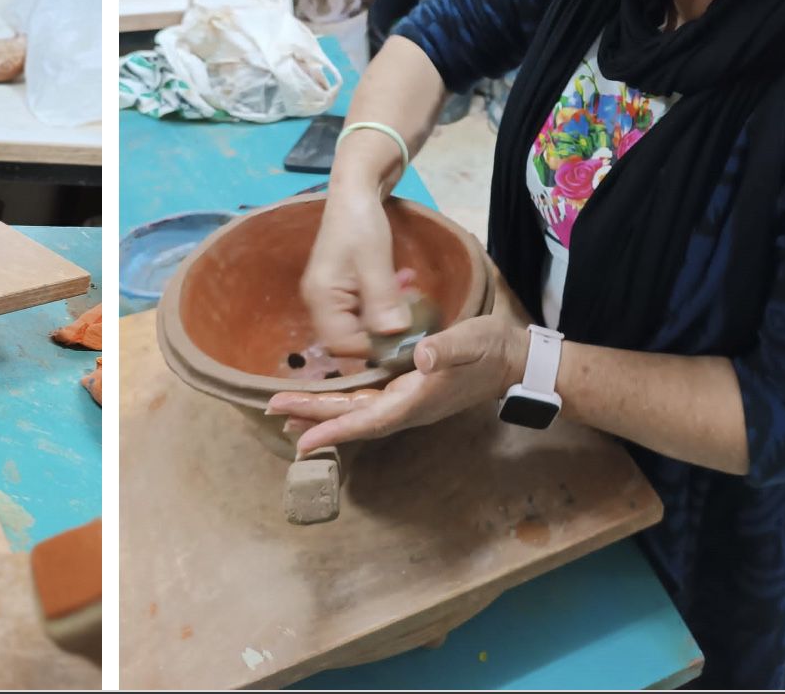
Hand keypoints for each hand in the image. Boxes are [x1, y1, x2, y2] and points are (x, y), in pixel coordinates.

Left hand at [267, 310, 528, 455]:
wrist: (512, 359)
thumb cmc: (490, 349)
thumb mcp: (471, 342)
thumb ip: (446, 349)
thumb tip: (422, 356)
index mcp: (417, 400)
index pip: (368, 421)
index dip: (335, 431)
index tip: (303, 442)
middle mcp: (406, 408)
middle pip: (352, 418)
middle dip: (313, 416)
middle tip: (272, 410)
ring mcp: (405, 402)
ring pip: (355, 412)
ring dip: (321, 412)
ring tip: (285, 413)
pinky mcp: (405, 391)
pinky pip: (365, 403)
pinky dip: (340, 404)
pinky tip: (322, 402)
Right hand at [300, 188, 420, 347]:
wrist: (356, 189)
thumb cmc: (361, 222)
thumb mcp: (375, 261)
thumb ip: (383, 302)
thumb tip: (396, 338)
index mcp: (321, 297)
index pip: (341, 344)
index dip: (373, 347)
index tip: (405, 337)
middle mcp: (319, 301)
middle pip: (350, 336)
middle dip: (384, 331)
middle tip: (414, 314)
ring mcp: (331, 293)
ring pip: (361, 322)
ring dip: (388, 314)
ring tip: (412, 294)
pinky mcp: (343, 285)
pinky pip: (364, 307)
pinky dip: (384, 302)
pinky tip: (403, 283)